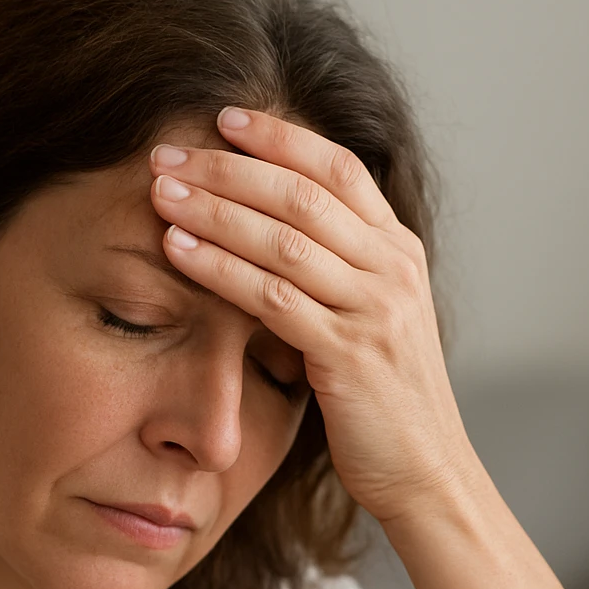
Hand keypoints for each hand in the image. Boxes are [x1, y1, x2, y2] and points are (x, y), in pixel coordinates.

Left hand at [146, 106, 477, 524]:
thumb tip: (270, 229)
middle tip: (168, 151)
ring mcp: (374, 309)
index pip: (338, 168)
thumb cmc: (385, 400)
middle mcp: (392, 269)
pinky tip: (177, 250)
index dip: (281, 136)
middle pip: (302, 193)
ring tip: (161, 190)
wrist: (426, 472)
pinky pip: (272, 297)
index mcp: (399, 251)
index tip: (224, 116)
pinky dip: (220, 268)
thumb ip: (337, 271)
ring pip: (283, 238)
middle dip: (229, 167)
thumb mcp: (372, 319)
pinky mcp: (348, 354)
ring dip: (215, 209)